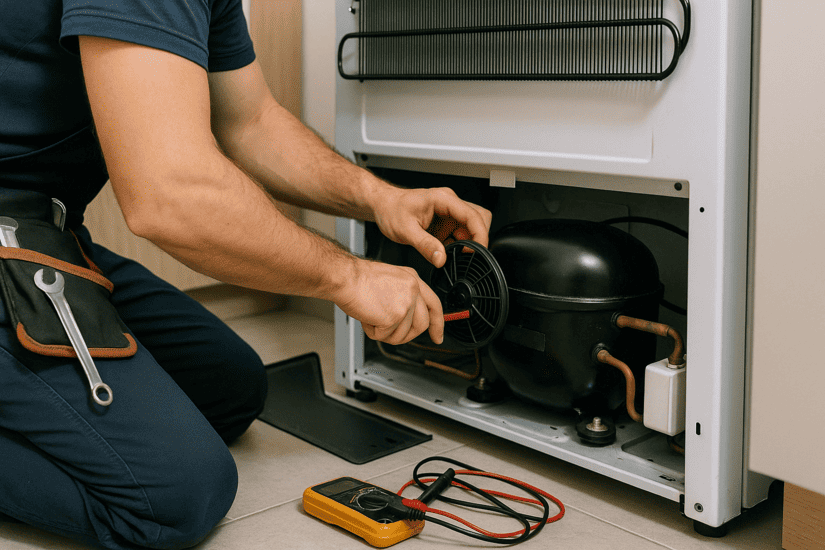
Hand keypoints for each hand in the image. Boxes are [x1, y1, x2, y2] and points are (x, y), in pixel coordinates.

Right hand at [334, 259, 444, 344]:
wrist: (344, 276)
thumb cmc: (358, 278)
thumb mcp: (389, 281)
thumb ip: (404, 297)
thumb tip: (407, 319)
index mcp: (413, 279)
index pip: (434, 305)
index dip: (438, 324)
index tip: (437, 337)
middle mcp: (413, 290)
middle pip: (422, 325)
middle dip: (407, 335)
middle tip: (391, 333)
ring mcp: (406, 303)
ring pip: (403, 334)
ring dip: (385, 332)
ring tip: (372, 317)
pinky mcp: (395, 316)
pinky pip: (385, 336)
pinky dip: (373, 331)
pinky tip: (367, 317)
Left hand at [372, 186, 491, 267]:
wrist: (382, 205)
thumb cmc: (391, 209)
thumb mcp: (405, 230)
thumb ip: (425, 245)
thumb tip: (441, 259)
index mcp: (443, 199)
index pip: (473, 215)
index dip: (480, 234)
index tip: (479, 251)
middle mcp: (449, 203)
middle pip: (479, 219)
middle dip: (477, 238)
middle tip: (465, 253)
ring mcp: (449, 213)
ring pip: (471, 227)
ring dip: (466, 242)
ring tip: (451, 253)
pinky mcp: (445, 222)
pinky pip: (460, 233)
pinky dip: (457, 245)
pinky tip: (445, 251)